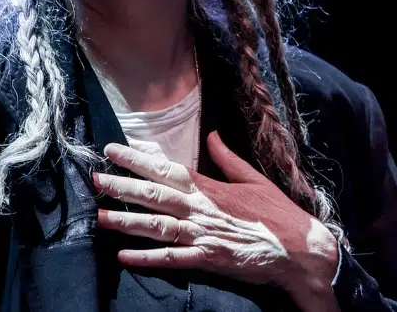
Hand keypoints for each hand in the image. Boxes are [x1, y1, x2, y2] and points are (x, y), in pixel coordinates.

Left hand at [93, 131, 342, 311]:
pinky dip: (148, 258)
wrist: (301, 250)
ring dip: (127, 221)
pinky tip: (124, 255)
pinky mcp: (208, 260)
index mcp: (210, 188)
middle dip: (122, 186)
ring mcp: (203, 236)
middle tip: (95, 179)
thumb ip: (228, 159)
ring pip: (157, 226)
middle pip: (155, 195)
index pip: (167, 169)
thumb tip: (212, 135)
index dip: (137, 159)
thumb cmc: (278, 214)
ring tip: (100, 216)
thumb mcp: (254, 179)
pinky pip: (172, 260)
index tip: (112, 150)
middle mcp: (202, 210)